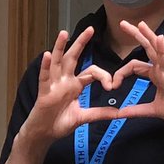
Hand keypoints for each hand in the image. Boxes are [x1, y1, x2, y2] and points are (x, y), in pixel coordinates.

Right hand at [21, 27, 121, 147]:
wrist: (45, 135)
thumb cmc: (60, 124)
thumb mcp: (84, 117)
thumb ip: (100, 113)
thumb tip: (119, 113)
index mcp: (75, 85)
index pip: (92, 72)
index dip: (103, 76)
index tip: (112, 86)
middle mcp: (64, 81)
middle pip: (73, 58)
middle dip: (81, 43)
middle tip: (90, 29)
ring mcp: (53, 85)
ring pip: (57, 62)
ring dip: (60, 47)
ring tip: (64, 33)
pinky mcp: (44, 92)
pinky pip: (45, 77)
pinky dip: (46, 66)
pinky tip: (47, 55)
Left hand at [110, 21, 163, 131]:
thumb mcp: (154, 110)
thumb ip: (137, 110)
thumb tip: (120, 113)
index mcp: (157, 77)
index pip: (135, 66)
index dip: (121, 73)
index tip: (112, 85)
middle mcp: (163, 71)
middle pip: (147, 49)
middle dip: (136, 36)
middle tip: (122, 23)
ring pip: (158, 51)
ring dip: (149, 36)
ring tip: (140, 24)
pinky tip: (160, 39)